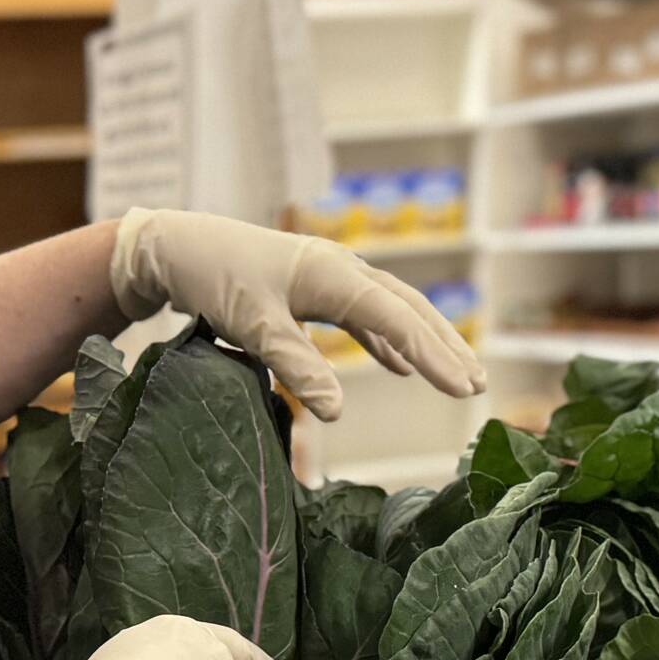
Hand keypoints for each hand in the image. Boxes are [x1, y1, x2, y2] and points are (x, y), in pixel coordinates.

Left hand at [108, 208, 485, 419]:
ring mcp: (331, 276)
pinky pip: (363, 314)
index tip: (463, 391)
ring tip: (456, 375)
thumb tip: (337, 413)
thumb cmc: (216, 279)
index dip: (433, 356)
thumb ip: (296, 367)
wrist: (180, 246)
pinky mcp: (315, 287)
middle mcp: (342, 269)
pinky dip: (384, 339)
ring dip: (423, 342)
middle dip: (445, 348)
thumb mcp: (254, 326)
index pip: (397, 319)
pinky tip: (397, 366)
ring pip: (391, 310)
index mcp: (334, 275)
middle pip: (408, 309)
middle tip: (478, 387)